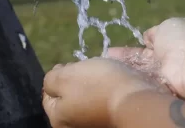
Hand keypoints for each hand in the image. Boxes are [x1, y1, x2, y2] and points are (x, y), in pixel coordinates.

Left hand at [42, 57, 164, 127]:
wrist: (136, 99)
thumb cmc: (97, 85)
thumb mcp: (65, 76)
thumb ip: (51, 79)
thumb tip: (51, 82)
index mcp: (58, 119)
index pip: (48, 94)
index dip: (57, 75)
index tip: (70, 64)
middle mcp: (74, 126)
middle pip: (67, 97)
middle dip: (74, 80)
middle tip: (85, 68)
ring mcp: (93, 124)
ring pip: (85, 98)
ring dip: (90, 84)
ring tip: (100, 73)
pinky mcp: (109, 120)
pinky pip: (101, 102)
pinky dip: (103, 91)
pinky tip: (111, 82)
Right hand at [108, 17, 184, 97]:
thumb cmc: (181, 40)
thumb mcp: (166, 27)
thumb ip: (154, 33)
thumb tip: (147, 37)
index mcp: (167, 43)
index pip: (144, 47)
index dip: (129, 50)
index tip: (111, 51)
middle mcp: (163, 61)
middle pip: (138, 62)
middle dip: (122, 61)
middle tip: (104, 60)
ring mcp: (160, 76)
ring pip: (138, 73)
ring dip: (123, 70)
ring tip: (104, 68)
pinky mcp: (158, 89)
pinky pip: (141, 84)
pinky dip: (128, 81)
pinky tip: (112, 78)